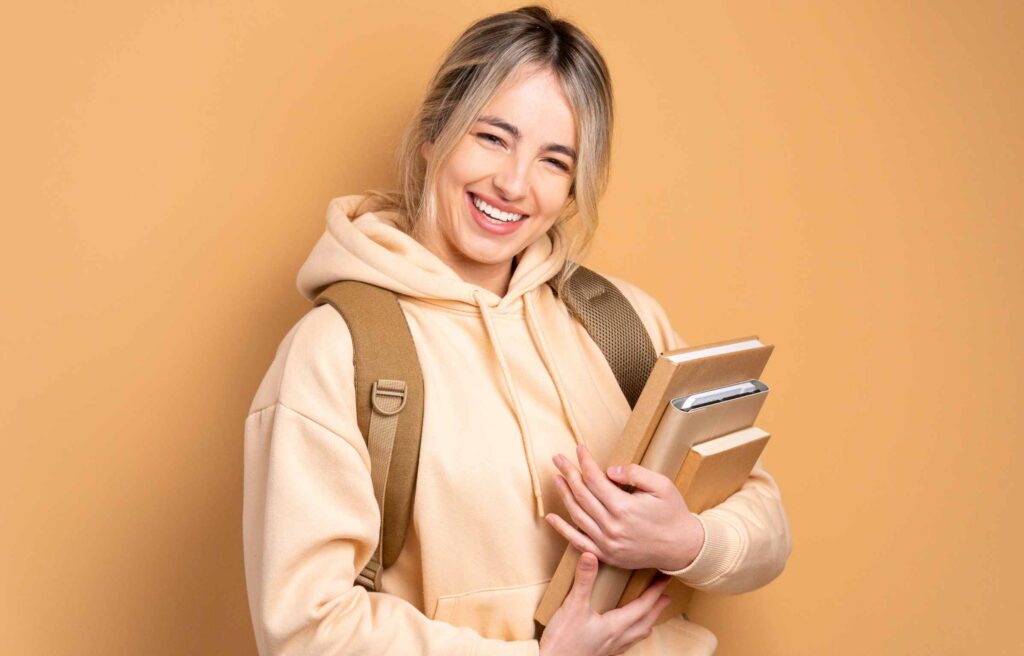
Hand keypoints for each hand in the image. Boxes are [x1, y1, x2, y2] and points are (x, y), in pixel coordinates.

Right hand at [538, 551, 671, 655]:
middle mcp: (618, 638)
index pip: (643, 606)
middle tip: (666, 596)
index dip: (656, 592)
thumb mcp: (572, 607)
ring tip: (650, 614)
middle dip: (657, 608)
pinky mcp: (602, 654)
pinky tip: (624, 632)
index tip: (665, 580)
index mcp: (616, 625)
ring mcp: (611, 648)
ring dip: (647, 622)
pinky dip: (632, 633)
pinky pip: (626, 643)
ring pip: (637, 635)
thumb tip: (591, 556)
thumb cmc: (563, 641)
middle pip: (646, 622)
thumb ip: (583, 581)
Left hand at [546, 443, 704, 571]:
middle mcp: (611, 527)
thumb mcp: (662, 486)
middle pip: (581, 494)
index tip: (579, 448)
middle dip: (568, 472)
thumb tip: (610, 470)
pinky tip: (551, 517)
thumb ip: (636, 474)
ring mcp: (606, 543)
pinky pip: (578, 542)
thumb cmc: (673, 513)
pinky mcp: (606, 555)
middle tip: (558, 458)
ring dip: (563, 495)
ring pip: (577, 515)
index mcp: (624, 508)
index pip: (594, 478)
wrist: (682, 548)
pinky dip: (562, 529)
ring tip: (556, 478)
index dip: (584, 461)